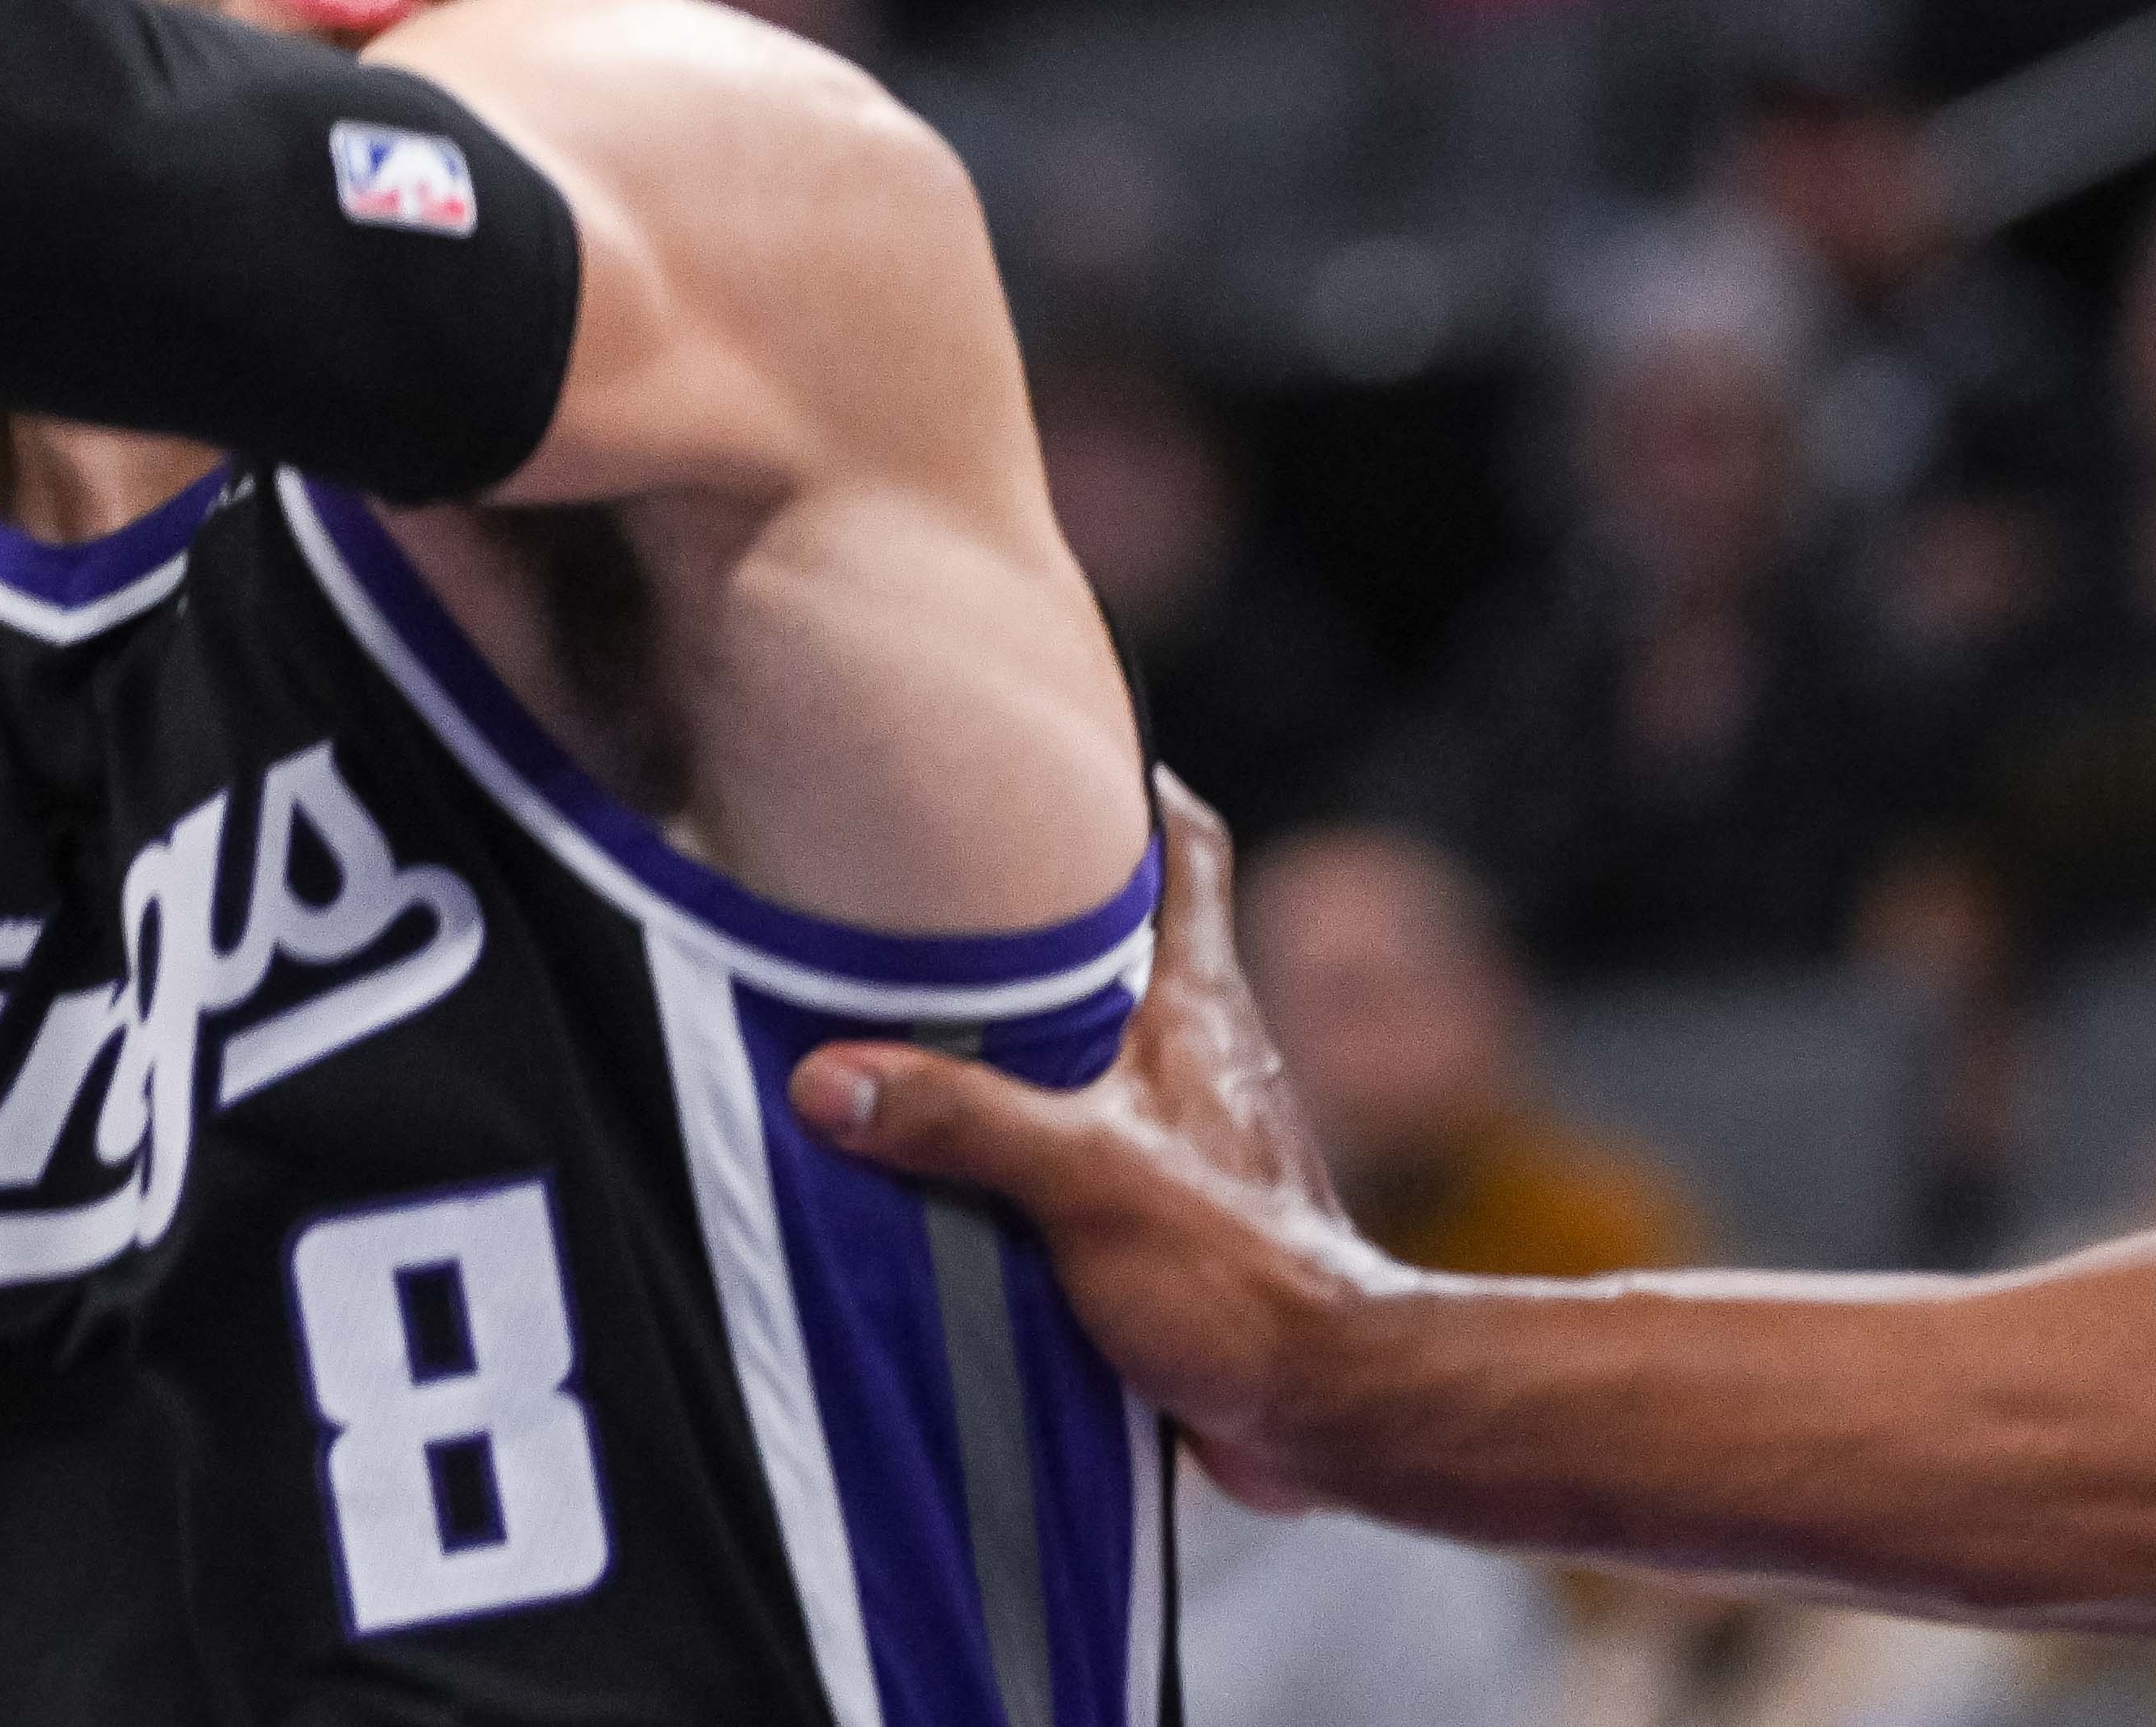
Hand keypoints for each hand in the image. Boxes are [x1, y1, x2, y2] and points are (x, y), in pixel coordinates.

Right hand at [786, 776, 1382, 1512]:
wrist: (1329, 1409)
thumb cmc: (1235, 1271)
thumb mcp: (1081, 1176)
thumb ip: (958, 1121)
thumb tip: (827, 1078)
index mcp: (1199, 1010)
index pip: (1190, 859)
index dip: (1148, 795)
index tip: (1086, 746)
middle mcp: (1207, 1057)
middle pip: (1133, 949)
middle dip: (1048, 920)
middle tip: (945, 885)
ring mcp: (1200, 1139)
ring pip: (1109, 1051)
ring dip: (1034, 1039)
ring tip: (924, 1022)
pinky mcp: (1182, 1221)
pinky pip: (1095, 1146)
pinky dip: (1035, 1139)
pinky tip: (965, 1165)